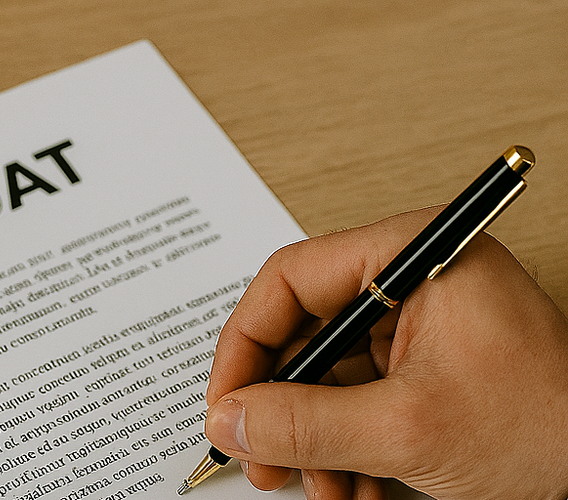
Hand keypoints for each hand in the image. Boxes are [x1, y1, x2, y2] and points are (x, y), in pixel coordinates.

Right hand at [204, 207, 567, 499]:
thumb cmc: (551, 426)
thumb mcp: (406, 428)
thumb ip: (304, 423)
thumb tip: (230, 417)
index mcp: (413, 252)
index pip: (290, 278)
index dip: (245, 343)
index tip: (225, 400)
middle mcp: (412, 276)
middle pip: (304, 330)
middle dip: (281, 404)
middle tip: (261, 452)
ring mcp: (420, 320)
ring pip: (327, 371)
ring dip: (311, 436)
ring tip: (318, 484)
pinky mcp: (425, 361)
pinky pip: (357, 394)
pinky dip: (343, 443)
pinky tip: (351, 483)